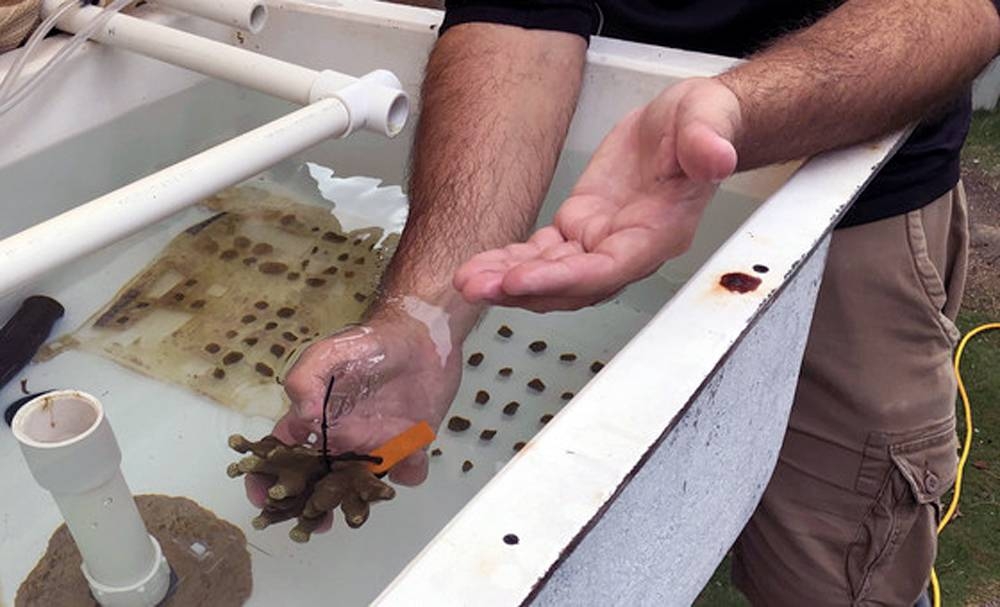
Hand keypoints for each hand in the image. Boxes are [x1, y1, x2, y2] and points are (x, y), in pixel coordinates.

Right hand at [244, 303, 461, 510]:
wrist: (420, 334)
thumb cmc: (368, 342)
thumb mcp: (327, 352)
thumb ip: (305, 378)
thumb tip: (301, 415)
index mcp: (315, 420)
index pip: (283, 456)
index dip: (268, 479)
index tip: (264, 499)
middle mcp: (343, 438)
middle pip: (320, 483)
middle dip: (312, 507)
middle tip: (314, 522)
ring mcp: (376, 443)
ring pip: (362, 486)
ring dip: (359, 501)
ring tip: (356, 508)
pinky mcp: (411, 442)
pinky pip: (408, 469)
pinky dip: (409, 471)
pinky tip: (409, 462)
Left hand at [453, 77, 741, 311]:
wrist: (687, 123)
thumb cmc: (701, 124)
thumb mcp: (708, 116)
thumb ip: (708, 141)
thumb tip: (716, 158)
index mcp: (658, 232)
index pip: (607, 268)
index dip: (563, 279)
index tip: (521, 281)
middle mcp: (627, 248)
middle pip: (571, 284)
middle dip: (523, 289)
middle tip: (477, 286)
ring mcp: (601, 242)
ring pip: (551, 275)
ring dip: (509, 282)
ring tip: (468, 280)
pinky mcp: (581, 229)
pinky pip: (542, 254)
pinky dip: (511, 261)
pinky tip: (482, 265)